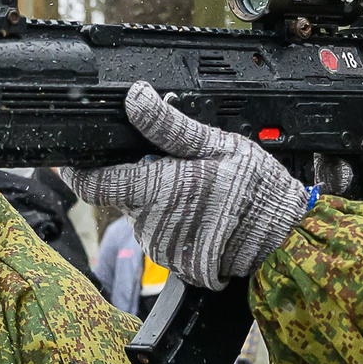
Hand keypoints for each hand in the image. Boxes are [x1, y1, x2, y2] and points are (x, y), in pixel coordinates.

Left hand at [63, 85, 310, 289]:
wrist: (286, 241)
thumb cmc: (256, 190)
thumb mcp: (216, 145)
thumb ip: (168, 127)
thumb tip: (134, 99)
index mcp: (154, 191)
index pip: (90, 183)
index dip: (78, 168)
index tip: (76, 157)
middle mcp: (151, 225)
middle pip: (124, 194)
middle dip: (140, 177)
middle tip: (178, 165)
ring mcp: (164, 248)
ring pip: (145, 215)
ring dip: (162, 201)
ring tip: (200, 191)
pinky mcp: (178, 264)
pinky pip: (166, 235)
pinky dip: (179, 223)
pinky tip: (205, 214)